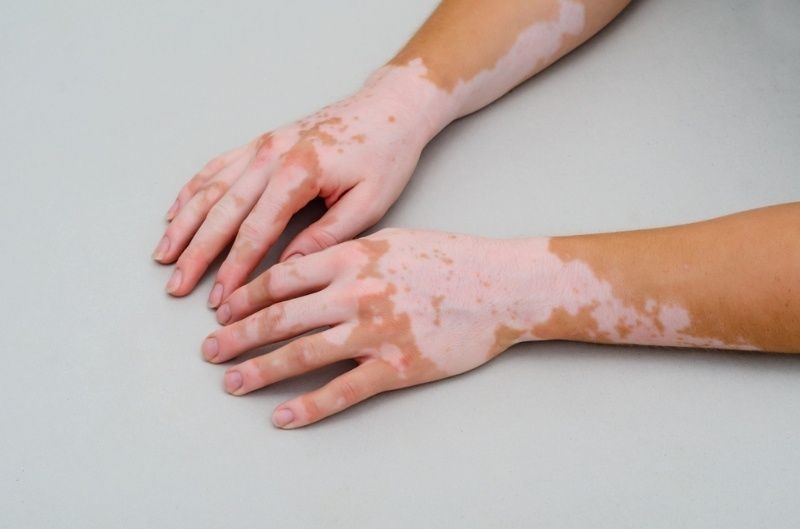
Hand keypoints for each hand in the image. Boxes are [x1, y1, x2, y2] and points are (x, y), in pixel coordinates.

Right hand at [152, 71, 440, 306]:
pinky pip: (217, 166)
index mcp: (299, 173)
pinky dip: (193, 190)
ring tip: (163, 255)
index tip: (219, 300)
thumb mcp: (369, 202)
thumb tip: (287, 268)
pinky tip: (176, 211)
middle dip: (196, 254)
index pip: (255, 232)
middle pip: (222, 212)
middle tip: (176, 287)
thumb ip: (325, 236)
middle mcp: (271, 155)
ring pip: (210, 188)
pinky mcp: (263, 141)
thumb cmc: (386, 154)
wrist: (392, 106)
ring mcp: (263, 145)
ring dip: (184, 224)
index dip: (233, 270)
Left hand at [200, 229, 546, 427]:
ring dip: (259, 371)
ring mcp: (375, 331)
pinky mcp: (397, 365)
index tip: (224, 309)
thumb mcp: (391, 240)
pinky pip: (343, 391)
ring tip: (231, 383)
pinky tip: (282, 416)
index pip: (281, 277)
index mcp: (352, 257)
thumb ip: (346, 253)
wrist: (501, 285)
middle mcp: (356, 293)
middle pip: (280, 317)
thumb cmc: (450, 259)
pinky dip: (308, 406)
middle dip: (237, 335)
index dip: (245, 295)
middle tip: (209, 349)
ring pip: (302, 354)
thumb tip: (303, 269)